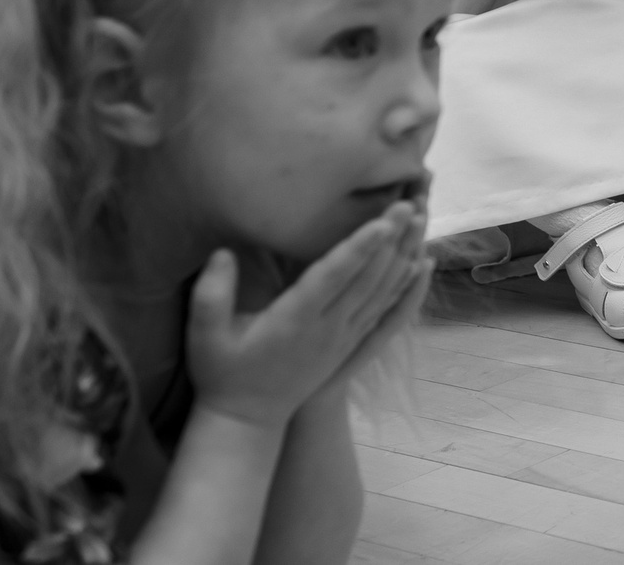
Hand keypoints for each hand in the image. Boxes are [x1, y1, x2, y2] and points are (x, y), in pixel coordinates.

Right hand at [185, 201, 429, 429]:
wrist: (247, 420)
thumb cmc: (222, 373)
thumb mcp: (203, 338)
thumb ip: (210, 295)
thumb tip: (221, 253)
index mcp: (293, 321)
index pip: (333, 277)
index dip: (359, 248)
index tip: (384, 222)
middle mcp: (327, 328)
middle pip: (368, 278)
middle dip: (391, 240)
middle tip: (411, 203)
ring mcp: (343, 337)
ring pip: (382, 291)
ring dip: (403, 255)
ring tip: (421, 221)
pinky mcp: (351, 344)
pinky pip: (385, 310)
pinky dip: (405, 285)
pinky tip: (420, 263)